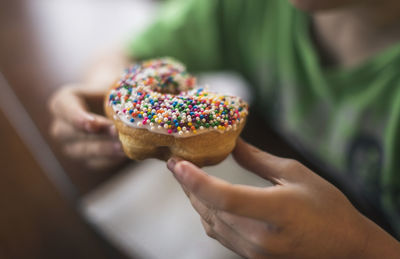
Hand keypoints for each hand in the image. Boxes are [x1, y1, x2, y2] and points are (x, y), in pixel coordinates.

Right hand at [49, 84, 126, 169]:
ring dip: (105, 149)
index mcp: (63, 102)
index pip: (63, 108)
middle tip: (116, 132)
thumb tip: (129, 107)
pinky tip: (126, 153)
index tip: (92, 123)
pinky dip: (111, 158)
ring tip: (124, 146)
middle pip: (70, 133)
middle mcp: (62, 127)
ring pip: (83, 151)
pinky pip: (96, 163)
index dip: (77, 117)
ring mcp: (71, 146)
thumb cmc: (113, 94)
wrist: (117, 109)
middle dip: (96, 133)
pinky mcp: (87, 160)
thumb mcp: (114, 91)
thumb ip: (116, 97)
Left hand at [167, 139, 399, 257]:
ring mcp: (256, 252)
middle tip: (176, 164)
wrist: (345, 247)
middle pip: (212, 210)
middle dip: (189, 186)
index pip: (226, 199)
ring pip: (211, 224)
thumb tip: (232, 144)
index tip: (177, 164)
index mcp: (277, 211)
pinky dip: (208, 214)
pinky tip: (203, 199)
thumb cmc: (327, 207)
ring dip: (195, 200)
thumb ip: (258, 160)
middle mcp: (262, 238)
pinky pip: (220, 235)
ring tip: (184, 177)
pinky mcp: (253, 258)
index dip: (197, 182)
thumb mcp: (296, 174)